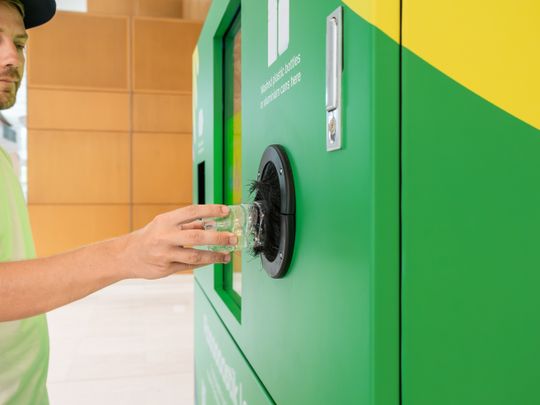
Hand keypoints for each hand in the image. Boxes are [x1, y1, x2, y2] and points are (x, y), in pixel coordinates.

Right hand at [119, 205, 234, 278]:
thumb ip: (187, 224)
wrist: (126, 256)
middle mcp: (165, 237)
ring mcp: (165, 254)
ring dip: (214, 255)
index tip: (226, 211)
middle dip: (218, 237)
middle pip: (197, 236)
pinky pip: (189, 266)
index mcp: (165, 221)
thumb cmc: (150, 237)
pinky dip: (204, 263)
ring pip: (195, 256)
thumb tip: (210, 222)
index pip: (192, 211)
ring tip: (227, 255)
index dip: (211, 210)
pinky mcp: (166, 268)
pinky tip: (213, 260)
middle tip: (232, 238)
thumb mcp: (164, 224)